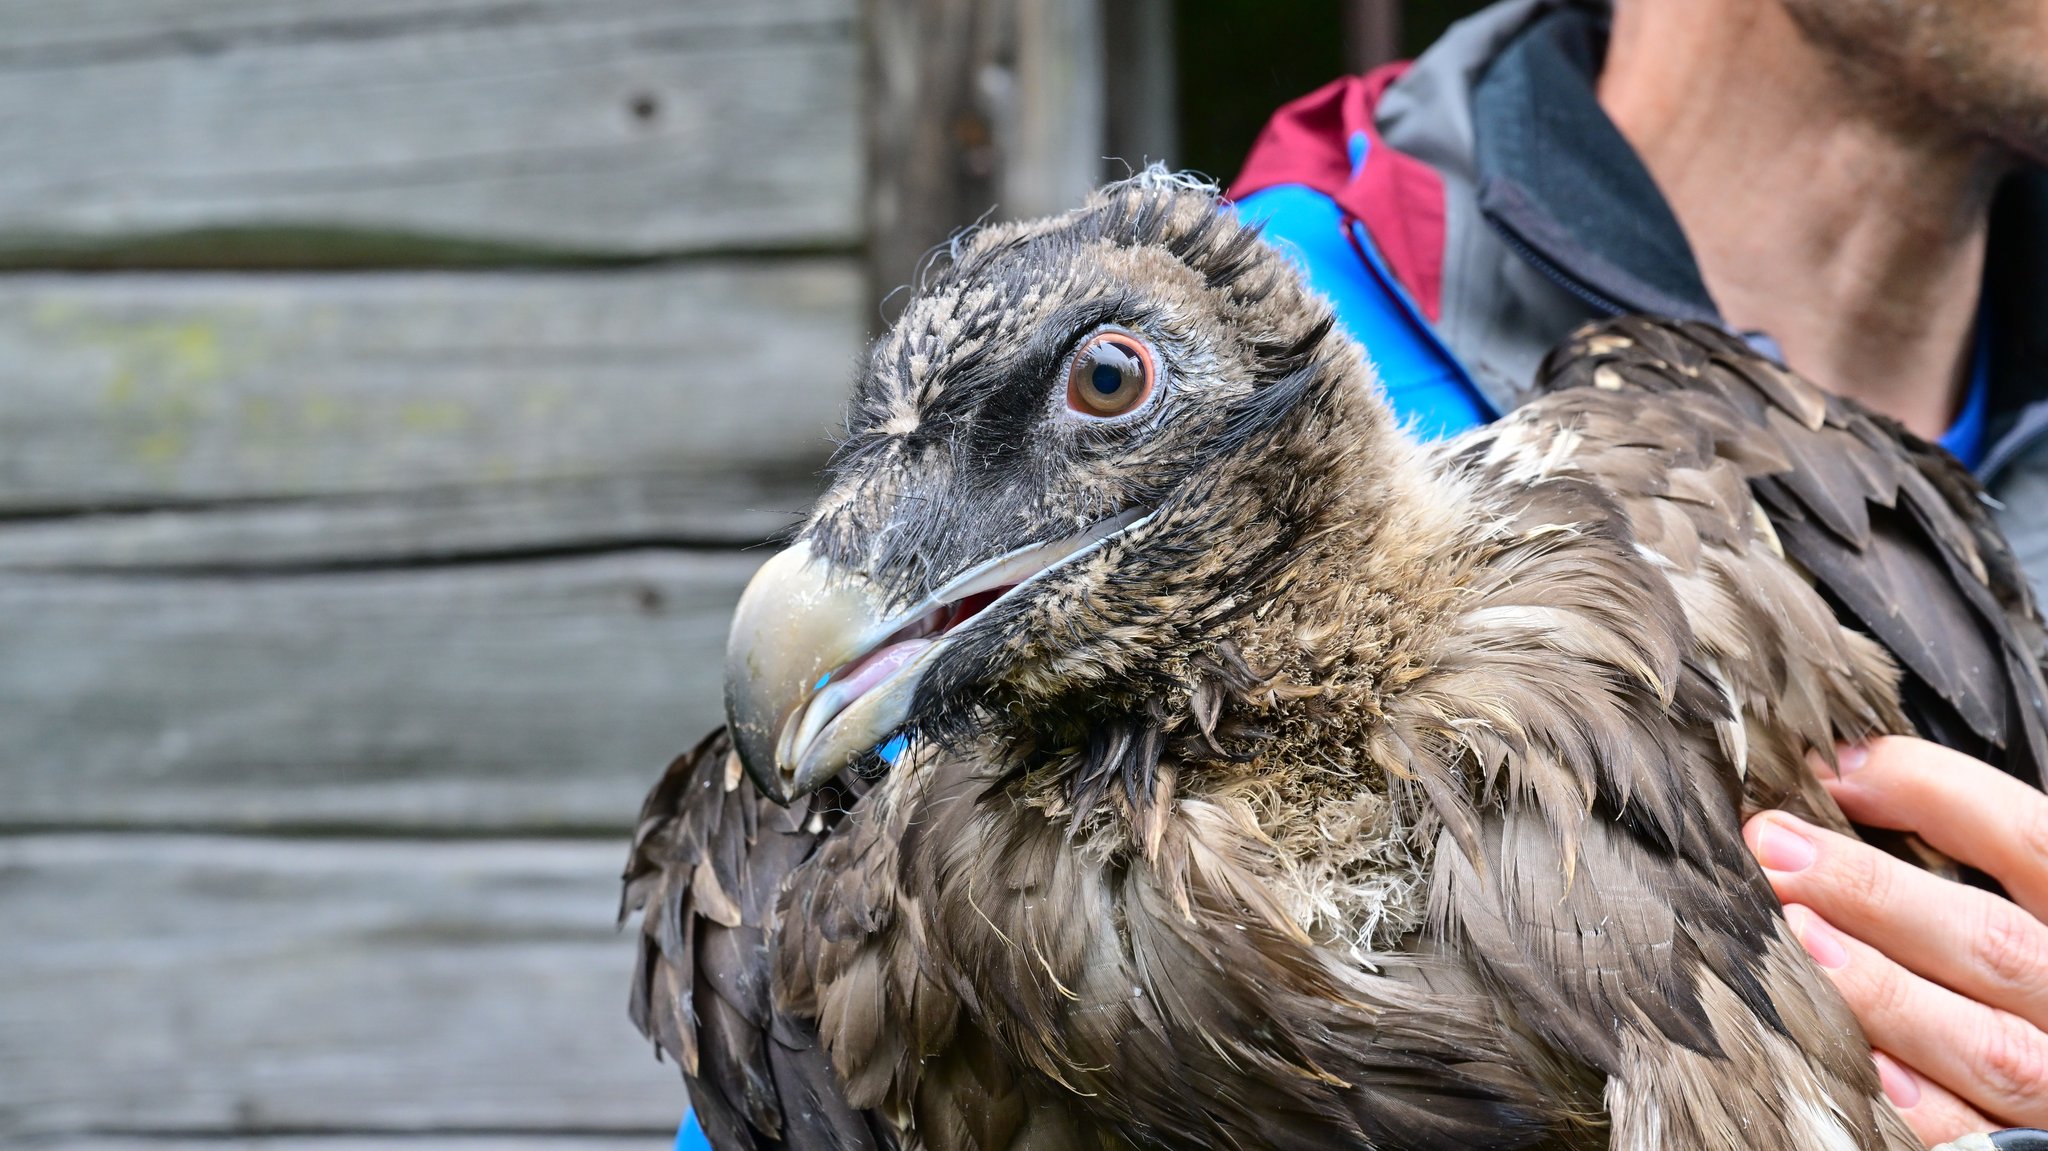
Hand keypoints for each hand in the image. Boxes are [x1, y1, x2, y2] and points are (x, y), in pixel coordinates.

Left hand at [1743, 736, 2047, 1144]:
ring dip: (1879, 989)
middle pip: (1994, 942)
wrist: (2043, 1081)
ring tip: (1790, 934)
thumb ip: (1963, 851)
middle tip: (1770, 848)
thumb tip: (1840, 774)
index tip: (1832, 768)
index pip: (2032, 837)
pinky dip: (1910, 1102)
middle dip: (1874, 891)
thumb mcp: (2018, 900)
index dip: (1936, 791)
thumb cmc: (2015, 972)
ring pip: (1986, 1045)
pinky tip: (1848, 1058)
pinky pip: (1969, 1137)